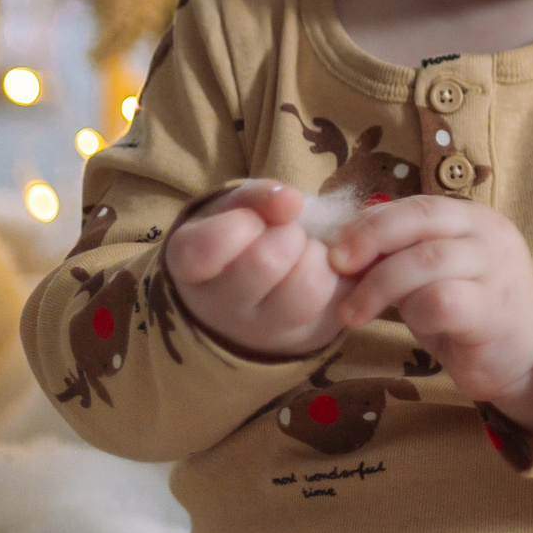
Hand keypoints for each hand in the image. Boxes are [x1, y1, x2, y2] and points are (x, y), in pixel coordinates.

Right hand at [165, 181, 352, 359]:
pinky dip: (342, 275)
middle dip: (288, 233)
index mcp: (190, 269)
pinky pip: (340, 302)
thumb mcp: (235, 207)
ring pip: (309, 288)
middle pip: (267, 263)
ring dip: (318, 257)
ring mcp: (262, 333)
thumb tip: (291, 202)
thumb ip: (257, 196)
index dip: (242, 222)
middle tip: (286, 234)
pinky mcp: (308, 337)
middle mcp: (220, 310)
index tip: (250, 220)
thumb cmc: (240, 237)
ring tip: (307, 254)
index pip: (210, 246)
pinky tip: (325, 271)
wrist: (254, 287)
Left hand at [328, 197, 532, 428]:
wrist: (526, 357)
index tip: (335, 247)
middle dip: (371, 239)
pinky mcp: (494, 309)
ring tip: (352, 313)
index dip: (371, 222)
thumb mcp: (436, 275)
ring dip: (379, 285)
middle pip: (422, 219)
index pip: (417, 205)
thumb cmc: (472, 313)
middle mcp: (489, 234)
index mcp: (474, 218)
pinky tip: (407, 327)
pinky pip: (442, 300)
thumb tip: (347, 241)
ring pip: (426, 260)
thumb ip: (405, 253)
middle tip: (336, 265)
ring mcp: (496, 269)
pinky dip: (413, 313)